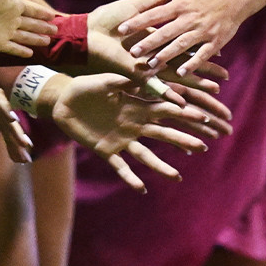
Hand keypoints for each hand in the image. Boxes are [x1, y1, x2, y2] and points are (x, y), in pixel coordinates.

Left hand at [0, 0, 55, 57]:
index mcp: (13, 4)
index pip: (33, 10)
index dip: (43, 13)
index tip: (54, 16)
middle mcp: (11, 19)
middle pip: (31, 24)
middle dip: (43, 28)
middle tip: (55, 31)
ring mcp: (4, 32)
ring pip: (25, 37)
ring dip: (35, 40)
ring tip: (47, 42)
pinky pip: (13, 48)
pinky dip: (21, 51)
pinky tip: (30, 54)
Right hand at [0, 64, 32, 162]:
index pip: (2, 124)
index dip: (11, 141)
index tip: (21, 158)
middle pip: (6, 120)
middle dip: (15, 139)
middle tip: (26, 158)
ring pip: (3, 109)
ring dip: (13, 126)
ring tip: (23, 143)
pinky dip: (1, 106)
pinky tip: (10, 118)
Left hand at [49, 74, 215, 192]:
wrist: (62, 102)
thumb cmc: (84, 87)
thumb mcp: (105, 82)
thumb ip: (124, 82)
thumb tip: (145, 77)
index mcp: (136, 106)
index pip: (165, 111)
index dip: (183, 114)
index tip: (203, 118)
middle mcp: (133, 125)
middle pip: (162, 134)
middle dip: (182, 140)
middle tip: (203, 147)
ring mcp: (121, 140)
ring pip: (146, 155)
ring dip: (161, 166)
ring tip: (177, 177)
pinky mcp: (105, 151)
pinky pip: (120, 167)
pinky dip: (130, 178)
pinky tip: (142, 188)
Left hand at [117, 0, 246, 74]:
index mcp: (180, 4)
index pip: (154, 13)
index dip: (138, 21)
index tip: (121, 29)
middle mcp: (190, 19)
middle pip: (166, 32)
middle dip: (149, 43)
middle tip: (133, 53)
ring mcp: (204, 31)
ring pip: (182, 45)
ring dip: (167, 56)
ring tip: (151, 65)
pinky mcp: (215, 42)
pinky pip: (203, 55)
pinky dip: (192, 64)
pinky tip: (180, 73)